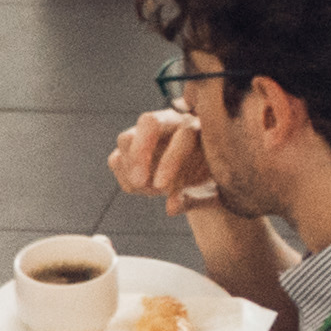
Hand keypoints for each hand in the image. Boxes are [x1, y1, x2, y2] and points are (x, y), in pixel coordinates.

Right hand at [107, 105, 231, 215]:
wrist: (203, 180)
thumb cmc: (213, 183)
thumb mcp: (212, 193)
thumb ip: (195, 199)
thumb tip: (171, 208)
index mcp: (200, 129)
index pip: (182, 135)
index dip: (169, 161)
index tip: (162, 187)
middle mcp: (173, 123)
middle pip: (148, 122)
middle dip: (140, 153)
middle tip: (139, 183)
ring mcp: (149, 132)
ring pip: (126, 139)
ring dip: (130, 168)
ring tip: (147, 189)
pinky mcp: (130, 147)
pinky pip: (117, 159)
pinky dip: (124, 178)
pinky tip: (141, 189)